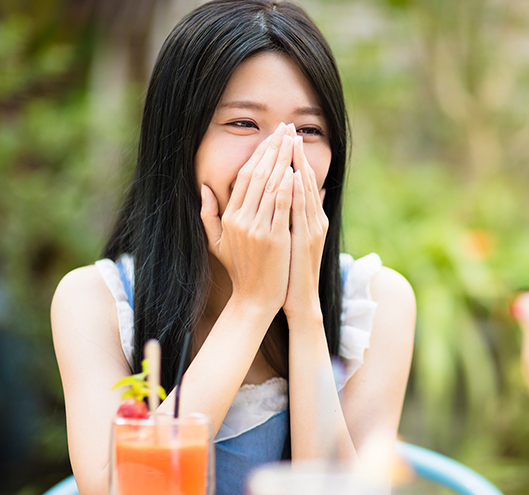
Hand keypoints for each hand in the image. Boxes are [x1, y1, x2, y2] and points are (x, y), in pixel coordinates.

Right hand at [200, 122, 294, 309]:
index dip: (258, 154)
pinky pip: (281, 207)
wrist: (254, 300)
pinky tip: (294, 170)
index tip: (272, 137)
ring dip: (283, 160)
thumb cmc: (240, 271)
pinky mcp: (273, 239)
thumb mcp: (217, 242)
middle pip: (257, 175)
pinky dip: (287, 187)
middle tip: (285, 129)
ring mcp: (256, 229)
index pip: (244, 177)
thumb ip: (208, 215)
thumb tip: (202, 188)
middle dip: (273, 149)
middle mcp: (240, 219)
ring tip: (293, 140)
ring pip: (270, 186)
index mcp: (229, 217)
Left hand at [283, 124, 328, 319]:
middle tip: (289, 128)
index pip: (302, 181)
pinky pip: (300, 210)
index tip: (286, 136)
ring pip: (305, 190)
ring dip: (298, 165)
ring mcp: (312, 228)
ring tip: (291, 142)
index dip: (294, 158)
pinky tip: (291, 175)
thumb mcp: (298, 239)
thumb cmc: (293, 271)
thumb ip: (303, 215)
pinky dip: (297, 192)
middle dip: (296, 153)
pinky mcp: (307, 239)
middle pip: (306, 179)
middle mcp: (315, 219)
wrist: (300, 298)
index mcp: (311, 217)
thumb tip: (310, 193)